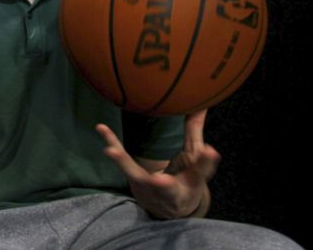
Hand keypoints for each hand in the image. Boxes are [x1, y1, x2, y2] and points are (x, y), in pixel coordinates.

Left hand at [96, 110, 220, 218]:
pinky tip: (101, 129)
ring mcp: (149, 188)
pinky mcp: (134, 181)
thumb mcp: (196, 162)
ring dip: (122, 162)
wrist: (171, 208)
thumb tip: (201, 104)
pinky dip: (112, 146)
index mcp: (192, 183)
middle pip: (167, 187)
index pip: (201, 172)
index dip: (205, 162)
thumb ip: (195, 133)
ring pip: (135, 175)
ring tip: (110, 150)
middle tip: (159, 179)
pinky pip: (122, 163)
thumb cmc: (186, 179)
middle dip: (164, 185)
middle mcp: (170, 190)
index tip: (210, 151)